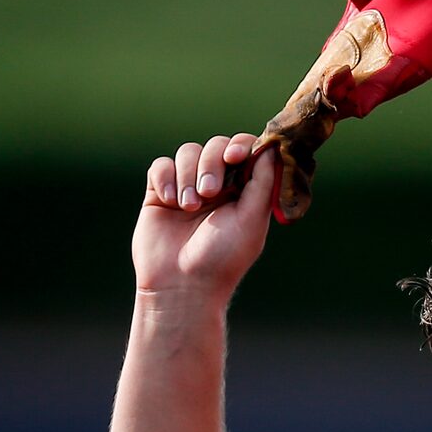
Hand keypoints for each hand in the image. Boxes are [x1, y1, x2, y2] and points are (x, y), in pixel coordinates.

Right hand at [132, 133, 275, 301]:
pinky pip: (161, 166)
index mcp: (241, 191)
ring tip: (188, 207)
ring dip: (187, 175)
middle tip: (209, 194)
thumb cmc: (222, 259)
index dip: (241, 145)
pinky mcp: (159, 194)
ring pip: (187, 152)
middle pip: (215, 147)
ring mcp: (187, 188)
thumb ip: (264, 181)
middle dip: (211, 164)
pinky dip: (165, 178)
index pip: (244, 151)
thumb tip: (272, 145)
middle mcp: (216, 187)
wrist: (182, 286)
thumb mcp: (252, 220)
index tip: (235, 156)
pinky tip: (169, 201)